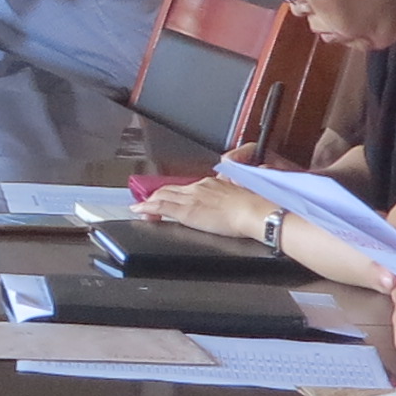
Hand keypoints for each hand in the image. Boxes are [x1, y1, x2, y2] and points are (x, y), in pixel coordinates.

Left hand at [136, 175, 258, 237]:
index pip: (186, 187)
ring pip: (163, 195)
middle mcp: (199, 187)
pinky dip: (148, 207)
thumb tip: (228, 204)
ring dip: (150, 201)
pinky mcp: (187, 211)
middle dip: (157, 195)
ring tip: (140, 207)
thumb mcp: (239, 197)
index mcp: (212, 184)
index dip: (174, 192)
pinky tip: (139, 209)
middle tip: (146, 202)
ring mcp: (191, 197)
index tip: (167, 197)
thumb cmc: (254, 206)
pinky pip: (162, 206)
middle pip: (171, 189)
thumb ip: (228, 198)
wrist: (255, 211)